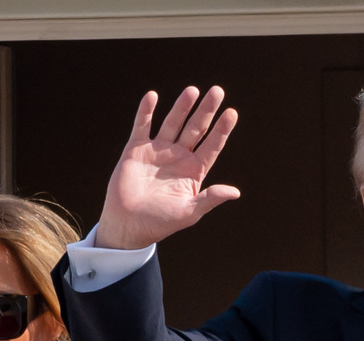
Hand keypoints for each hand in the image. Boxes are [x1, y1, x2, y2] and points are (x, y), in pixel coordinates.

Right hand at [96, 86, 238, 248]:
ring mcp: (158, 151)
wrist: (128, 226)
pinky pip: (142, 126)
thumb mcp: (189, 212)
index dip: (222, 130)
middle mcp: (178, 157)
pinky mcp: (136, 150)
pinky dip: (146, 112)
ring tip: (193, 91)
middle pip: (196, 129)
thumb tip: (235, 192)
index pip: (212, 146)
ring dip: (181, 107)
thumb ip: (210, 199)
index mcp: (194, 171)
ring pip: (172, 123)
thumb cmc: (160, 222)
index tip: (232, 113)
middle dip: (206, 111)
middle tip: (217, 91)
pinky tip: (153, 96)